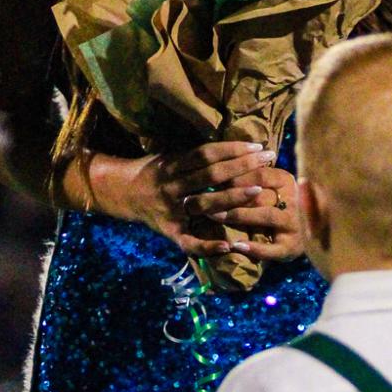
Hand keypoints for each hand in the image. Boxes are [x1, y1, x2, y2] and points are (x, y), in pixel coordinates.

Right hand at [122, 141, 277, 259]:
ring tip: (258, 190)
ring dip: (233, 198)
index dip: (233, 148)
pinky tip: (229, 246)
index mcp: (173, 165)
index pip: (207, 154)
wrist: (123, 193)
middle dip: (242, 166)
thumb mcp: (170, 156)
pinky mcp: (170, 233)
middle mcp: (173, 186)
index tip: (258, 146)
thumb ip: (196, 155)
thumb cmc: (155, 172)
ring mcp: (172, 210)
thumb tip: (232, 145)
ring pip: (206, 203)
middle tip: (268, 159)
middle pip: (211, 174)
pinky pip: (190, 243)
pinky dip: (209, 246)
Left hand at [213, 163, 303, 261]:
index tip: (210, 175)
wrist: (309, 232)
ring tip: (215, 216)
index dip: (234, 175)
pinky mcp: (292, 247)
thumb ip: (255, 176)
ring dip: (238, 215)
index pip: (260, 174)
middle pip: (259, 194)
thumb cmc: (280, 204)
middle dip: (229, 195)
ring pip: (265, 216)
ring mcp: (294, 225)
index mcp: (287, 181)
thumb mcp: (272, 186)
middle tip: (204, 197)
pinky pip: (272, 249)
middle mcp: (294, 201)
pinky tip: (236, 246)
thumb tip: (222, 161)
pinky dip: (254, 248)